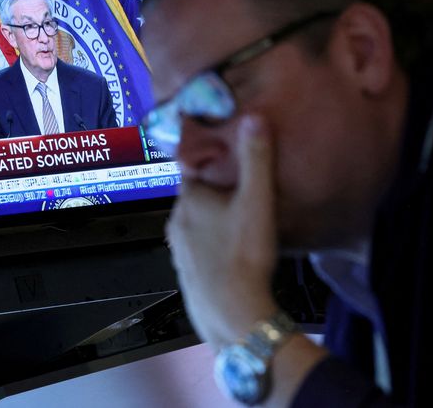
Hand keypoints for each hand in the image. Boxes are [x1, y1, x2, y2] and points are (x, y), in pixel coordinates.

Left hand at [167, 114, 278, 346]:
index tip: (226, 156)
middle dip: (214, 190)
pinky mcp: (185, 272)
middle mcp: (175, 221)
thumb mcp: (257, 202)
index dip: (211, 160)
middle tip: (242, 190)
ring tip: (240, 221)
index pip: (194, 168)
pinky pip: (198, 248)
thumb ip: (257, 160)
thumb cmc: (244, 255)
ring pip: (195, 223)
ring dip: (213, 219)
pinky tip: (231, 252)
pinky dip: (211, 244)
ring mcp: (177, 250)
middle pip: (195, 196)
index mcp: (189, 199)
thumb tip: (253, 116)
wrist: (231, 315)